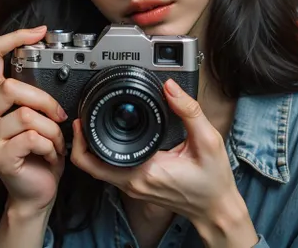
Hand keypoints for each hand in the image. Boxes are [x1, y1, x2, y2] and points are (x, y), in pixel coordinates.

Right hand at [0, 26, 67, 215]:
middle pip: (11, 87)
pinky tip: (50, 155)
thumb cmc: (38, 153)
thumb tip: (50, 63)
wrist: (35, 192)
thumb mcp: (36, 117)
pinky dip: (50, 146)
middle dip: (45, 100)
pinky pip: (32, 138)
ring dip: (52, 130)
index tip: (38, 32)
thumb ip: (34, 94)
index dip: (13, 38)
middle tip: (59, 117)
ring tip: (56, 142)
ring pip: (26, 115)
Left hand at [70, 79, 257, 245]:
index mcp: (144, 172)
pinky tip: (112, 137)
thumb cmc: (214, 181)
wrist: (216, 209)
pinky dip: (105, 155)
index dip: (81, 139)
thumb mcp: (208, 141)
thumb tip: (171, 87)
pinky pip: (111, 171)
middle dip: (80, 141)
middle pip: (90, 165)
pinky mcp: (138, 186)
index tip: (82, 118)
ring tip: (93, 123)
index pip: (94, 162)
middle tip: (83, 118)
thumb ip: (189, 112)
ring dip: (91, 148)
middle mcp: (133, 183)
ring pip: (99, 169)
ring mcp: (133, 187)